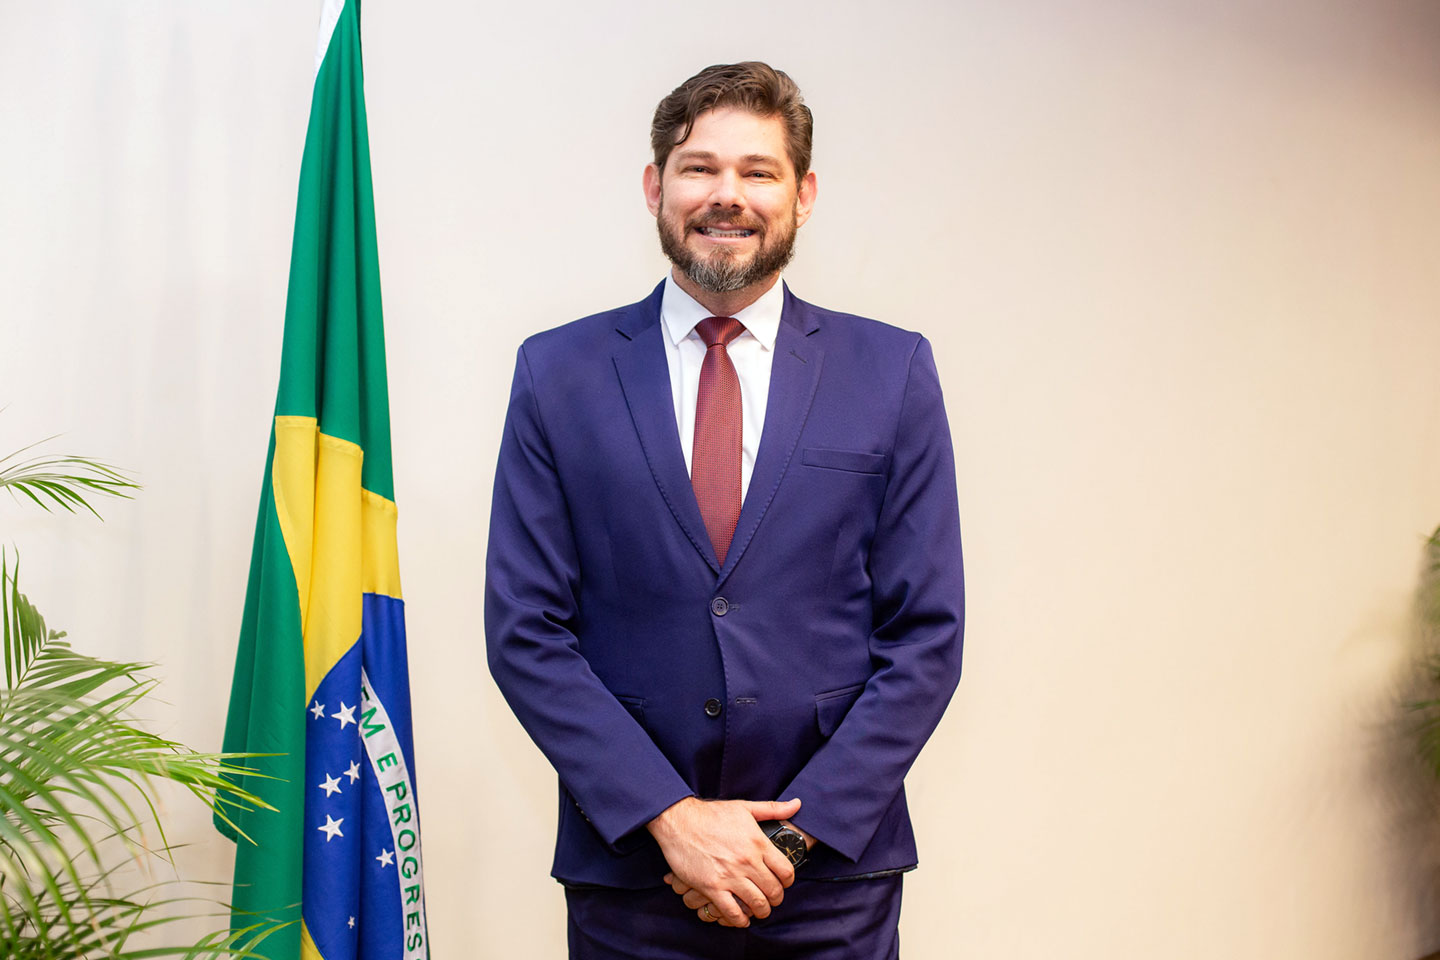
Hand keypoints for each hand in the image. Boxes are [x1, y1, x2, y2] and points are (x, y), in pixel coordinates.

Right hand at [665, 818, 816, 924]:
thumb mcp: (745, 807)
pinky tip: (741, 918)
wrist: (679, 821)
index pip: (786, 871)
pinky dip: (740, 920)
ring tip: (759, 910)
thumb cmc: (711, 814)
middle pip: (773, 891)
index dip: (788, 881)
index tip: (783, 883)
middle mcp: (747, 861)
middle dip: (776, 899)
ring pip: (756, 904)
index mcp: (758, 842)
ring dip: (761, 911)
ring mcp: (729, 875)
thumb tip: (797, 804)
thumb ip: (773, 808)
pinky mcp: (712, 887)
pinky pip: (732, 912)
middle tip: (772, 899)